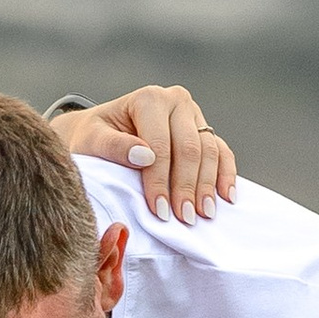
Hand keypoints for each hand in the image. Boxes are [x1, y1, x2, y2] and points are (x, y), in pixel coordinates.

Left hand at [51, 85, 235, 223]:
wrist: (102, 130)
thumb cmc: (94, 137)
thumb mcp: (92, 140)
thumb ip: (114, 146)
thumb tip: (144, 157)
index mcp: (149, 99)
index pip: (160, 145)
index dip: (160, 180)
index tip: (160, 211)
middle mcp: (176, 101)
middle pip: (189, 148)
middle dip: (187, 187)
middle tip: (185, 218)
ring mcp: (193, 114)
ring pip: (209, 151)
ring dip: (207, 186)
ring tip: (203, 214)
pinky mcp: (204, 129)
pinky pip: (222, 152)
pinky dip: (225, 174)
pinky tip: (226, 198)